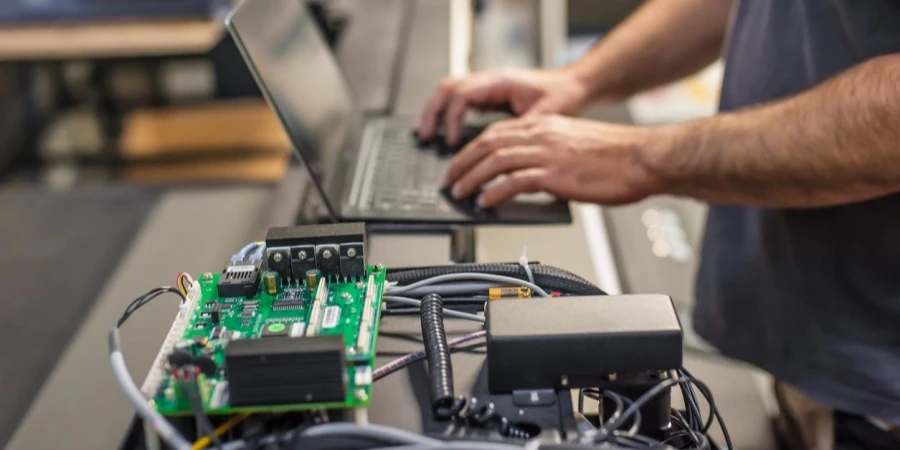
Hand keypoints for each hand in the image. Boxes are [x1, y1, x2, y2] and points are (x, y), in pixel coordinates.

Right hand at [416, 69, 590, 145]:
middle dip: (432, 112)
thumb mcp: (544, 117)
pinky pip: (459, 98)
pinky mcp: (489, 94)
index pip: (462, 95)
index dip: (451, 119)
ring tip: (424, 132)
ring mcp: (487, 85)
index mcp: (499, 82)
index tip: (450, 141)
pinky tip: (443, 130)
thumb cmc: (563, 96)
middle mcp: (489, 80)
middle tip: (424, 136)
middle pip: (447, 88)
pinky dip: (446, 112)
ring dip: (435, 110)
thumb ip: (520, 132)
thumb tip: (499, 155)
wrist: (574, 85)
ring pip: (449, 91)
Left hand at [442, 115, 664, 206]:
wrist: (644, 158)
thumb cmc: (618, 156)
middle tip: (449, 180)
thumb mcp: (574, 146)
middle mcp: (542, 134)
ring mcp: (548, 153)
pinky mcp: (556, 173)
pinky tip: (486, 202)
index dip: (471, 148)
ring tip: (459, 193)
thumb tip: (527, 176)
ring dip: (472, 178)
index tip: (459, 163)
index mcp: (545, 125)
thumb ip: (548, 154)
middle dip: (462, 163)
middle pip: (487, 143)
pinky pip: (515, 181)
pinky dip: (495, 192)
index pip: (496, 132)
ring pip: (495, 161)